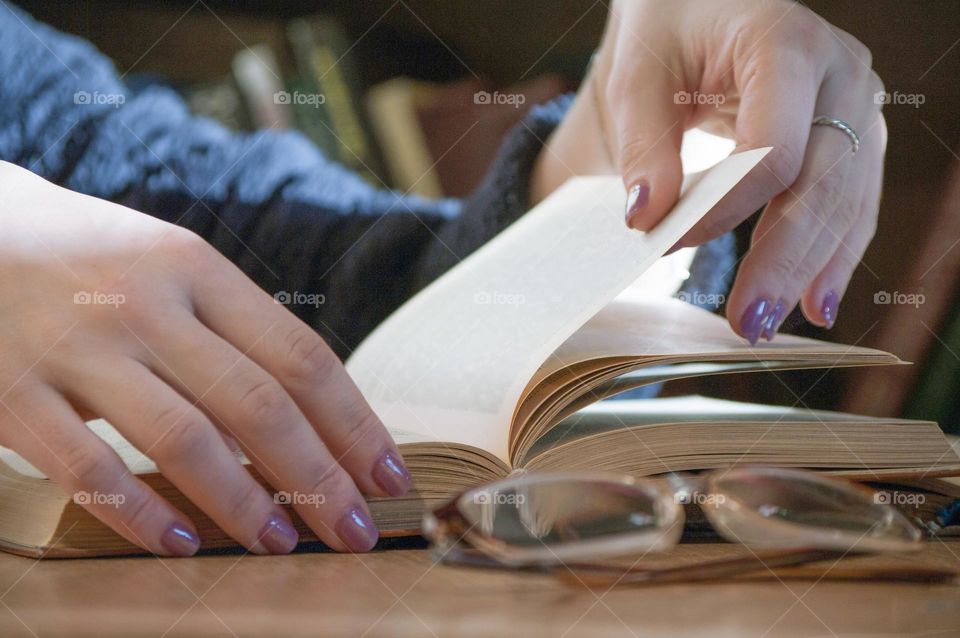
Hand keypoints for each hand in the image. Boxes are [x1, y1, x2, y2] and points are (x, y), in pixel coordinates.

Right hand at [0, 161, 410, 555]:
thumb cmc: (94, 262)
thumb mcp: (171, 267)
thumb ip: (235, 330)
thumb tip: (317, 419)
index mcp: (196, 269)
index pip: (299, 356)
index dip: (353, 423)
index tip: (387, 476)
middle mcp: (144, 303)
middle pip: (257, 403)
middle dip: (319, 477)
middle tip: (356, 530)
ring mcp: (76, 347)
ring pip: (182, 438)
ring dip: (244, 503)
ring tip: (282, 544)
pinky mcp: (11, 392)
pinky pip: (85, 467)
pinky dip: (138, 511)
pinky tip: (180, 543)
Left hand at [534, 0, 884, 342]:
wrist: (709, 1)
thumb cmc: (671, 25)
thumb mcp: (639, 73)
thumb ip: (645, 144)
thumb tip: (647, 218)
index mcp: (787, 43)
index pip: (773, 148)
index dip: (726, 208)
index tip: (669, 244)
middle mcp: (841, 72)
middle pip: (822, 183)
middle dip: (782, 259)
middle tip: (745, 322)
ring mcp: (857, 104)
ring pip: (846, 201)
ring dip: (808, 269)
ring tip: (767, 323)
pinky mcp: (853, 134)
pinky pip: (853, 202)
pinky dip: (832, 254)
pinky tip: (814, 301)